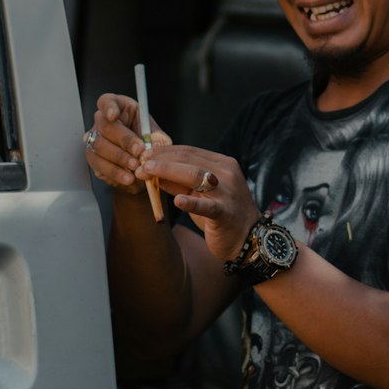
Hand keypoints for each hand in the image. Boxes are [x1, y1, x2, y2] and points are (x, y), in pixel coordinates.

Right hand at [83, 92, 169, 193]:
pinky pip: (99, 165)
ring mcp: (95, 140)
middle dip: (124, 140)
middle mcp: (102, 122)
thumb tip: (155, 141)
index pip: (107, 101)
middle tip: (138, 151)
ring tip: (135, 167)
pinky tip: (127, 177)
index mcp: (119, 108)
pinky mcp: (93, 158)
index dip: (108, 107)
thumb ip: (156, 137)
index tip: (113, 115)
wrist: (141, 164)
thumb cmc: (146, 142)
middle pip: (106, 127)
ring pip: (100, 147)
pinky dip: (115, 173)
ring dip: (119, 159)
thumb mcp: (156, 135)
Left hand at [138, 144, 260, 261]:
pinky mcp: (225, 213)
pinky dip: (191, 203)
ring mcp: (227, 192)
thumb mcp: (201, 192)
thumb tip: (152, 171)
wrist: (248, 237)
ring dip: (167, 172)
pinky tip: (178, 201)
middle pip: (189, 160)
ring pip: (195, 175)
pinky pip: (207, 206)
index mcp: (222, 163)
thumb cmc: (221, 212)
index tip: (144, 154)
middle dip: (161, 160)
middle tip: (140, 164)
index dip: (164, 151)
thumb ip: (180, 182)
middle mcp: (226, 173)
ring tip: (147, 173)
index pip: (189, 151)